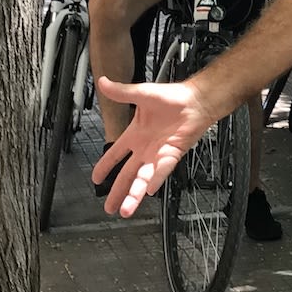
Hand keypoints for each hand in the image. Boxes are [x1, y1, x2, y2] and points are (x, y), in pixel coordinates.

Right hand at [92, 76, 216, 215]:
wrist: (195, 100)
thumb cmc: (173, 97)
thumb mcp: (141, 94)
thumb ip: (121, 92)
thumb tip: (104, 82)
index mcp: (135, 135)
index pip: (115, 154)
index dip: (105, 167)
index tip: (95, 179)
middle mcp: (146, 148)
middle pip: (128, 175)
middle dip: (117, 192)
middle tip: (109, 208)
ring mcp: (158, 154)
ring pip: (143, 179)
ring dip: (134, 195)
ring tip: (126, 210)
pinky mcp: (172, 154)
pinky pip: (162, 170)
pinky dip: (156, 179)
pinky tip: (149, 190)